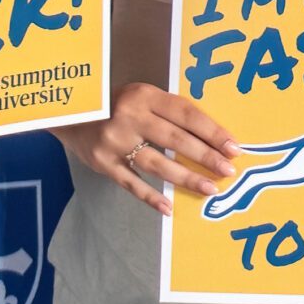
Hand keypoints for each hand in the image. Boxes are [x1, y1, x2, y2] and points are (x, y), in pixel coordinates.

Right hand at [54, 81, 241, 215]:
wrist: (71, 114)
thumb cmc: (117, 105)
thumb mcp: (142, 96)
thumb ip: (169, 112)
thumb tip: (211, 138)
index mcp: (144, 96)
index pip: (186, 114)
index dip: (212, 131)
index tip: (233, 147)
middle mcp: (129, 117)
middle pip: (176, 140)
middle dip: (206, 157)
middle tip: (228, 171)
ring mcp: (115, 143)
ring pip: (158, 165)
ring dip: (186, 178)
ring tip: (209, 189)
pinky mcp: (104, 164)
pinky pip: (132, 184)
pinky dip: (151, 198)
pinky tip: (169, 207)